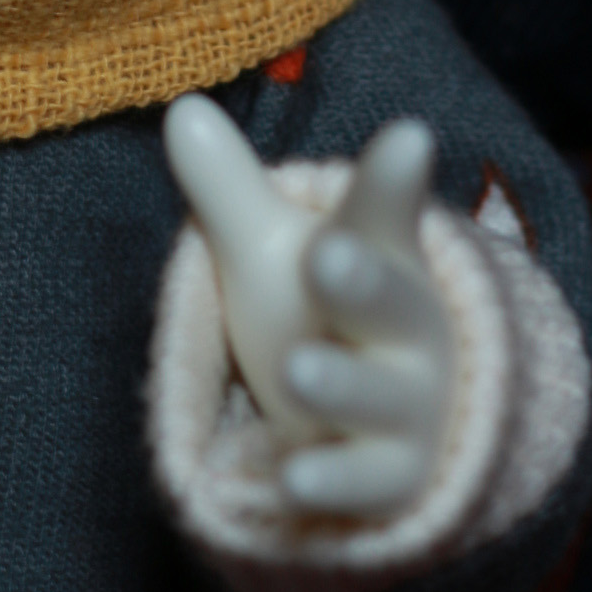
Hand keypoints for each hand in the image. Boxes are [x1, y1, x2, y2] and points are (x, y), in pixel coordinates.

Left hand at [163, 94, 455, 519]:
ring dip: (341, 386)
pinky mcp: (393, 476)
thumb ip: (231, 188)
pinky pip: (366, 483)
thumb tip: (182, 108)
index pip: (382, 212)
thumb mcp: (275, 249)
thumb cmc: (324, 312)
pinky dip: (332, 483)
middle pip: (388, 302)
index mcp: (379, 256)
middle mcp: (403, 329)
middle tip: (326, 256)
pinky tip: (292, 483)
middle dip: (361, 282)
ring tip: (296, 371)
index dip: (393, 178)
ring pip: (378, 397)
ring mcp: (405, 406)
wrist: (400, 419)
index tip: (409, 136)